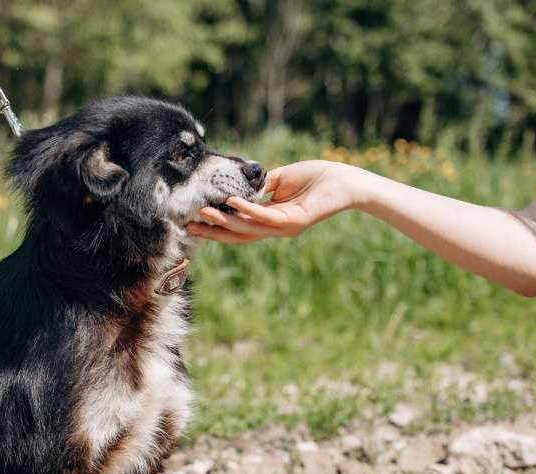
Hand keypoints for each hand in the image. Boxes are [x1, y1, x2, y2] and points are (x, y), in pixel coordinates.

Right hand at [188, 160, 361, 243]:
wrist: (345, 181)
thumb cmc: (317, 177)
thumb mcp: (281, 179)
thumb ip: (262, 184)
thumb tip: (242, 183)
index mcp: (271, 219)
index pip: (240, 226)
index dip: (218, 225)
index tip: (196, 220)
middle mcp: (276, 227)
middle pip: (239, 234)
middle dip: (214, 231)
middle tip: (190, 226)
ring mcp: (285, 226)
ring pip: (249, 228)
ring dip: (225, 221)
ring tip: (205, 213)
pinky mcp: (295, 221)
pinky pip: (266, 216)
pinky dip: (248, 210)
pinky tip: (231, 202)